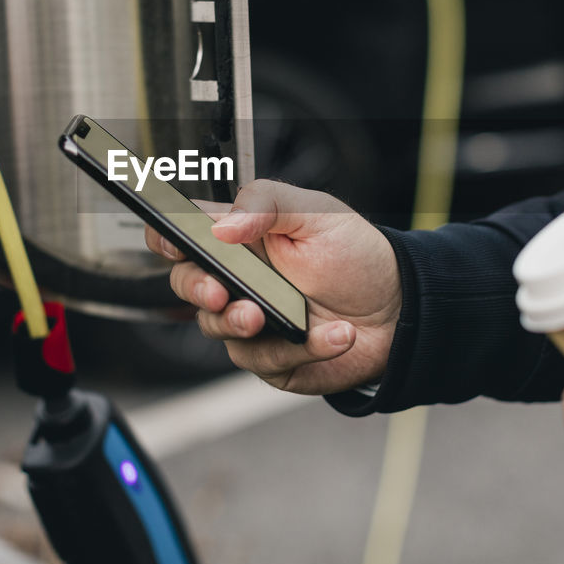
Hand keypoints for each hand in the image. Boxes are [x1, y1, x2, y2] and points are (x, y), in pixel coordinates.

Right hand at [144, 180, 400, 394]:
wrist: (397, 309)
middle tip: (221, 291)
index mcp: (239, 237)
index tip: (173, 243)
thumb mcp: (317, 212)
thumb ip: (267, 203)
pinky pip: (265, 359)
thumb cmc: (355, 256)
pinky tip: (335, 333)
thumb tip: (223, 225)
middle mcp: (236, 280)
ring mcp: (248, 321)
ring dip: (242, 323)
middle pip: (186, 284)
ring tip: (270, 316)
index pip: (182, 233)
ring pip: (216, 327)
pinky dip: (302, 348)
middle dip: (198, 289)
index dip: (165, 237)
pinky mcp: (269, 358)